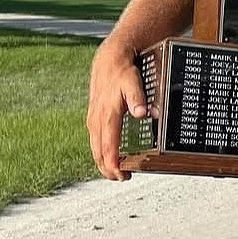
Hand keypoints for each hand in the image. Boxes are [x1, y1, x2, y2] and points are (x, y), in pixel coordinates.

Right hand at [85, 37, 145, 180]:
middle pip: (99, 151)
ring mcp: (94, 119)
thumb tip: (143, 113)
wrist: (109, 60)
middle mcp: (97, 120)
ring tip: (116, 173)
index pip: (108, 145)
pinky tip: (108, 158)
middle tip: (122, 178)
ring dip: (104, 162)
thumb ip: (139, 98)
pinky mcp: (94, 118)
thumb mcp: (134, 82)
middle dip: (108, 168)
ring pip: (95, 147)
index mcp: (107, 115)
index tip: (121, 174)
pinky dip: (101, 151)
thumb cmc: (123, 72)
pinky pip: (95, 140)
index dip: (113, 163)